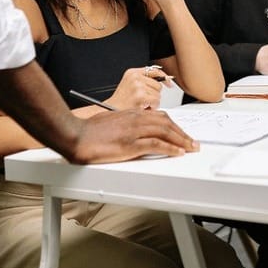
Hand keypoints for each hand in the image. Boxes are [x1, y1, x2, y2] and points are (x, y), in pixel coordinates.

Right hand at [71, 109, 197, 162]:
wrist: (74, 135)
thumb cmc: (88, 131)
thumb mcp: (109, 122)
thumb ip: (123, 125)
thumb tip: (132, 132)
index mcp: (131, 114)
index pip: (159, 117)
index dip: (174, 125)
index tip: (181, 133)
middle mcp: (135, 119)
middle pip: (166, 124)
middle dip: (182, 133)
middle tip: (193, 142)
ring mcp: (134, 131)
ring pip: (165, 132)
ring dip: (181, 141)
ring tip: (190, 148)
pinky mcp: (130, 144)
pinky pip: (156, 144)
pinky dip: (170, 148)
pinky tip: (177, 153)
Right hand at [105, 67, 165, 110]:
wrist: (109, 110)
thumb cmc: (121, 101)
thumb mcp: (130, 84)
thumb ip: (144, 80)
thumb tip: (164, 80)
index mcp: (132, 72)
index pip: (154, 70)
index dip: (164, 77)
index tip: (169, 83)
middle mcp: (135, 77)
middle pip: (158, 85)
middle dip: (153, 94)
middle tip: (143, 100)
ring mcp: (137, 86)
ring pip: (158, 94)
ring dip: (152, 102)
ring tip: (140, 104)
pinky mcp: (140, 96)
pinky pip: (156, 101)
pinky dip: (152, 107)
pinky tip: (142, 108)